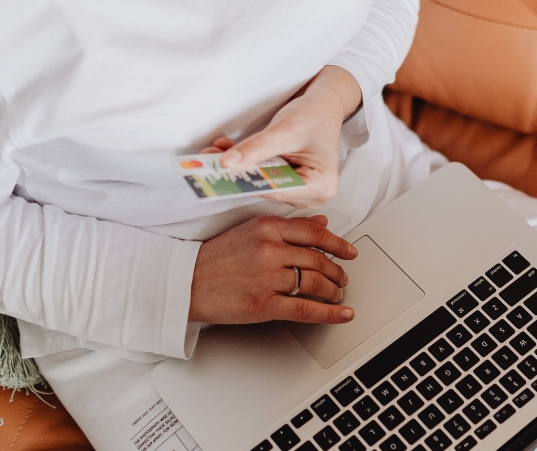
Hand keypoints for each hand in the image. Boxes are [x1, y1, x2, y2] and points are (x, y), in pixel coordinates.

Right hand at [188, 215, 357, 323]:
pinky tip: (342, 313)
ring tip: (338, 294)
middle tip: (343, 278)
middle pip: (318, 259)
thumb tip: (322, 223)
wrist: (186, 282)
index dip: (338, 243)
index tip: (350, 251)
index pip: (313, 232)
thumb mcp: (251, 230)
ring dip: (334, 290)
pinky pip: (306, 309)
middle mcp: (269, 249)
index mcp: (267, 227)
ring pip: (315, 282)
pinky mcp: (263, 305)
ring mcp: (267, 277)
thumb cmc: (217, 257)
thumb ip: (289, 226)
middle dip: (337, 271)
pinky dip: (329, 313)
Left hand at [213, 66, 361, 209]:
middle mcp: (314, 196)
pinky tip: (228, 150)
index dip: (246, 180)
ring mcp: (302, 192)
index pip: (275, 190)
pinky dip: (246, 164)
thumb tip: (227, 165)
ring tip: (216, 150)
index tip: (219, 171)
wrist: (321, 106)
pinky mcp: (290, 185)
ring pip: (261, 184)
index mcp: (321, 185)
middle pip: (267, 189)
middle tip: (209, 157)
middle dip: (239, 172)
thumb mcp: (284, 129)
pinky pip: (262, 178)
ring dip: (239, 166)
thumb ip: (256, 148)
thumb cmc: (313, 116)